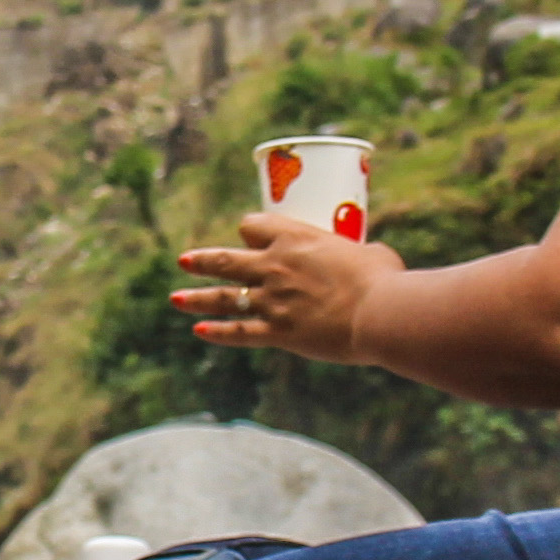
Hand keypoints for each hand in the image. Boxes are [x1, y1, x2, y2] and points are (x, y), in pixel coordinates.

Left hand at [174, 211, 396, 362]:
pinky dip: (218, 333)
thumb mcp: (373, 253)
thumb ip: (362, 254)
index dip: (249, 229)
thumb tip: (371, 256)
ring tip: (176, 298)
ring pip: (224, 297)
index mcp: (294, 237)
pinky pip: (239, 332)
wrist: (379, 313)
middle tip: (184, 260)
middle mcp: (273, 265)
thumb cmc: (384, 279)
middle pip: (227, 259)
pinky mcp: (278, 332)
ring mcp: (271, 300)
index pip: (254, 225)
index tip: (249, 235)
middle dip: (203, 260)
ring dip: (197, 297)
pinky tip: (200, 332)